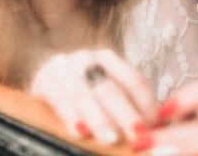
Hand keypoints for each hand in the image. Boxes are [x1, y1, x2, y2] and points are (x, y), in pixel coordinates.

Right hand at [30, 49, 157, 148]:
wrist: (44, 81)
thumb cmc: (82, 93)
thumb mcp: (104, 93)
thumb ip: (126, 105)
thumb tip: (154, 129)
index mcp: (108, 59)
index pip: (133, 80)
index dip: (146, 105)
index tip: (155, 127)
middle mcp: (86, 59)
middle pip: (110, 88)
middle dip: (126, 115)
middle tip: (139, 136)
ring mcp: (64, 67)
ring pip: (85, 94)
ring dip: (99, 119)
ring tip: (111, 138)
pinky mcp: (43, 79)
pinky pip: (59, 99)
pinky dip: (71, 116)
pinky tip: (80, 131)